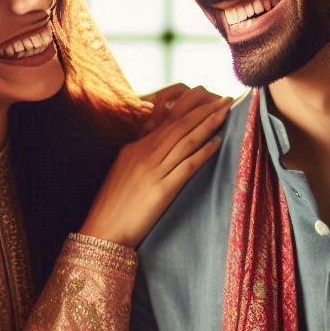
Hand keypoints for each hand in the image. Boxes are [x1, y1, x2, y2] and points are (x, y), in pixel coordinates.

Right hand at [80, 87, 230, 247]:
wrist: (103, 231)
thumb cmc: (113, 206)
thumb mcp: (123, 173)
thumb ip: (140, 157)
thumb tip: (158, 147)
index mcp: (134, 149)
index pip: (167, 124)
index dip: (191, 111)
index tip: (209, 102)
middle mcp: (144, 155)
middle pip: (180, 126)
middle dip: (205, 110)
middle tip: (225, 98)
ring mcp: (153, 171)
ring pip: (186, 141)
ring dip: (208, 124)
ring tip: (226, 112)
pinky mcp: (162, 190)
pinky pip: (187, 165)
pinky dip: (203, 152)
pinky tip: (217, 142)